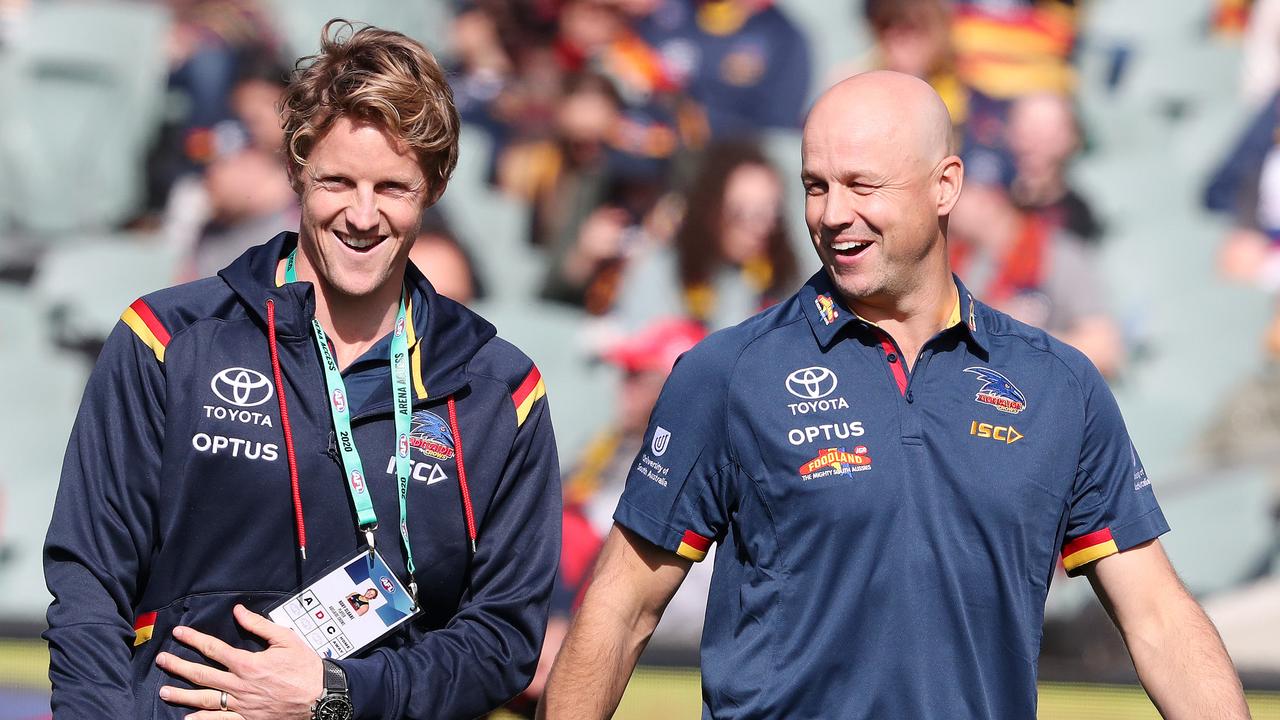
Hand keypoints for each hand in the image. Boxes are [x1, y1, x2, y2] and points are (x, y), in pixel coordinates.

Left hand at [157, 604, 323, 718]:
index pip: (213, 648)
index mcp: (247, 664)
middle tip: (161, 660)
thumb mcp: (286, 639)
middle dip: (178, 666)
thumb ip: (259, 625)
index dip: (193, 639)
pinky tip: (188, 719)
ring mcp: (242, 705)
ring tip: (164, 691)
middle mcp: (239, 686)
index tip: (179, 633)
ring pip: (205, 700)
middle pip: (202, 674)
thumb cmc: (306, 668)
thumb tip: (238, 612)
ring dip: (182, 695)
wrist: (321, 697)